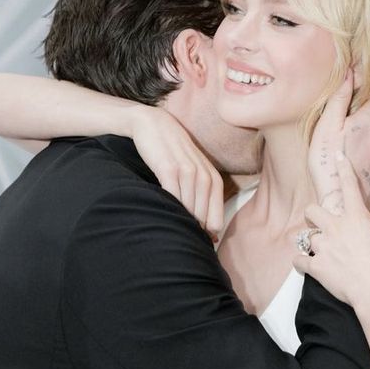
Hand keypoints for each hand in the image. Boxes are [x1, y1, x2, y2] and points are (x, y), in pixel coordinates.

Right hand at [131, 107, 224, 237]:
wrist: (152, 124)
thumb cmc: (172, 152)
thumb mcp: (194, 169)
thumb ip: (202, 193)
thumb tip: (210, 229)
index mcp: (212, 177)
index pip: (216, 214)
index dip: (210, 231)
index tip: (203, 243)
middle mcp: (203, 175)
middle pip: (203, 215)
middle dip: (197, 231)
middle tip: (189, 244)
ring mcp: (186, 171)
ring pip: (189, 207)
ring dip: (184, 222)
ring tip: (177, 235)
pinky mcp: (168, 169)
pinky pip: (172, 195)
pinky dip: (171, 208)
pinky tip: (166, 217)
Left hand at [295, 150, 369, 311]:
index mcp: (357, 219)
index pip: (349, 187)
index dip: (343, 169)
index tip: (338, 156)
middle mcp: (337, 228)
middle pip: (312, 210)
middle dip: (313, 216)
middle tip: (318, 224)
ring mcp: (324, 247)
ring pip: (305, 237)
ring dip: (309, 243)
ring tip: (316, 252)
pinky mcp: (316, 266)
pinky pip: (299, 260)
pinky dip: (300, 263)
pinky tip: (304, 266)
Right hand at [308, 71, 369, 216]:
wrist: (340, 204)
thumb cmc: (327, 166)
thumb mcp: (325, 129)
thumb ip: (339, 99)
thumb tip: (350, 72)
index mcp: (369, 122)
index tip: (359, 109)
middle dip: (368, 128)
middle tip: (348, 143)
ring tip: (354, 162)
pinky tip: (362, 174)